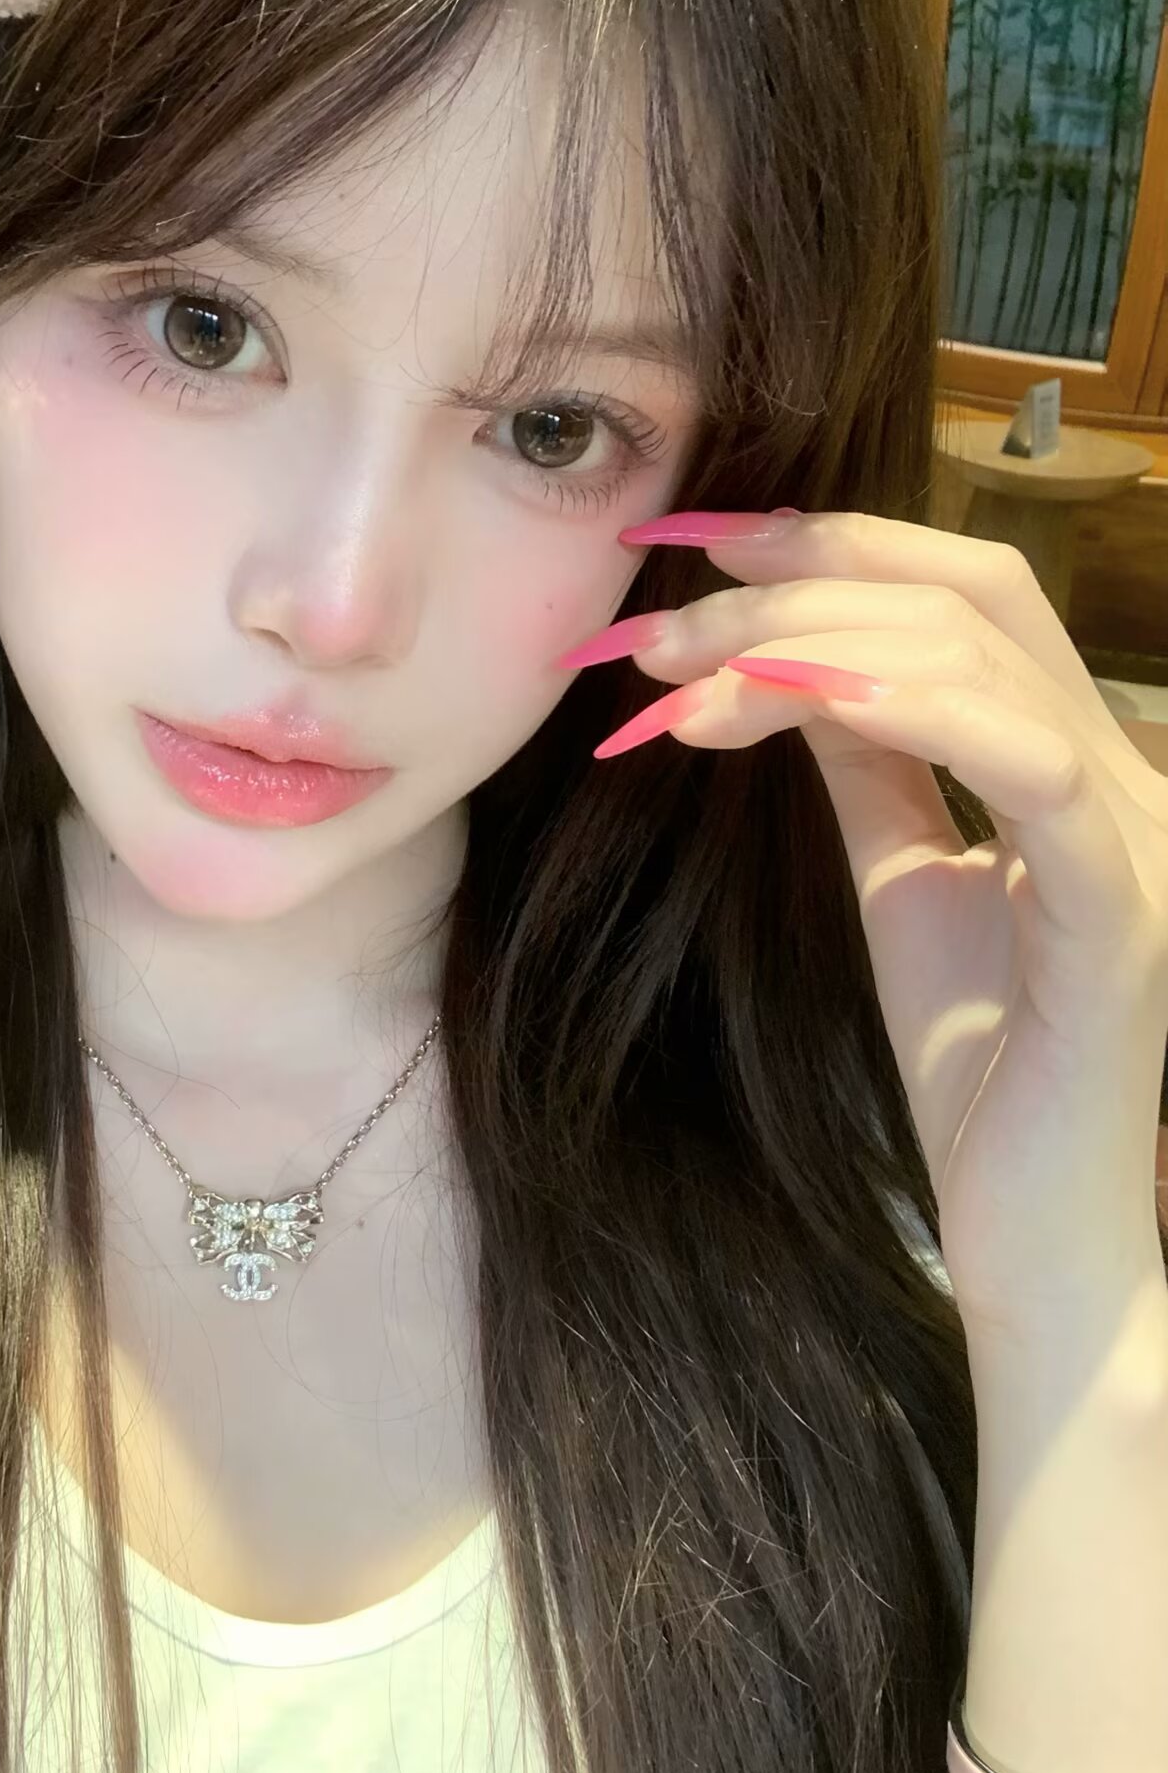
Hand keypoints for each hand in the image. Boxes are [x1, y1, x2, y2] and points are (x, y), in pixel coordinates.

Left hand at [557, 509, 1167, 1342]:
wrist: (1033, 1230)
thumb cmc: (978, 1063)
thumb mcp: (904, 877)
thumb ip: (872, 764)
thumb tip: (791, 659)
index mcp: (1070, 755)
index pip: (965, 593)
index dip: (831, 543)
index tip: (687, 545)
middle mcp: (1119, 770)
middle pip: (967, 598)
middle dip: (793, 587)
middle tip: (653, 631)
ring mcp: (1132, 837)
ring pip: (982, 660)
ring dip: (807, 644)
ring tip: (681, 679)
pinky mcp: (1123, 915)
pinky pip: (1033, 771)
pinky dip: (916, 710)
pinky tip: (800, 695)